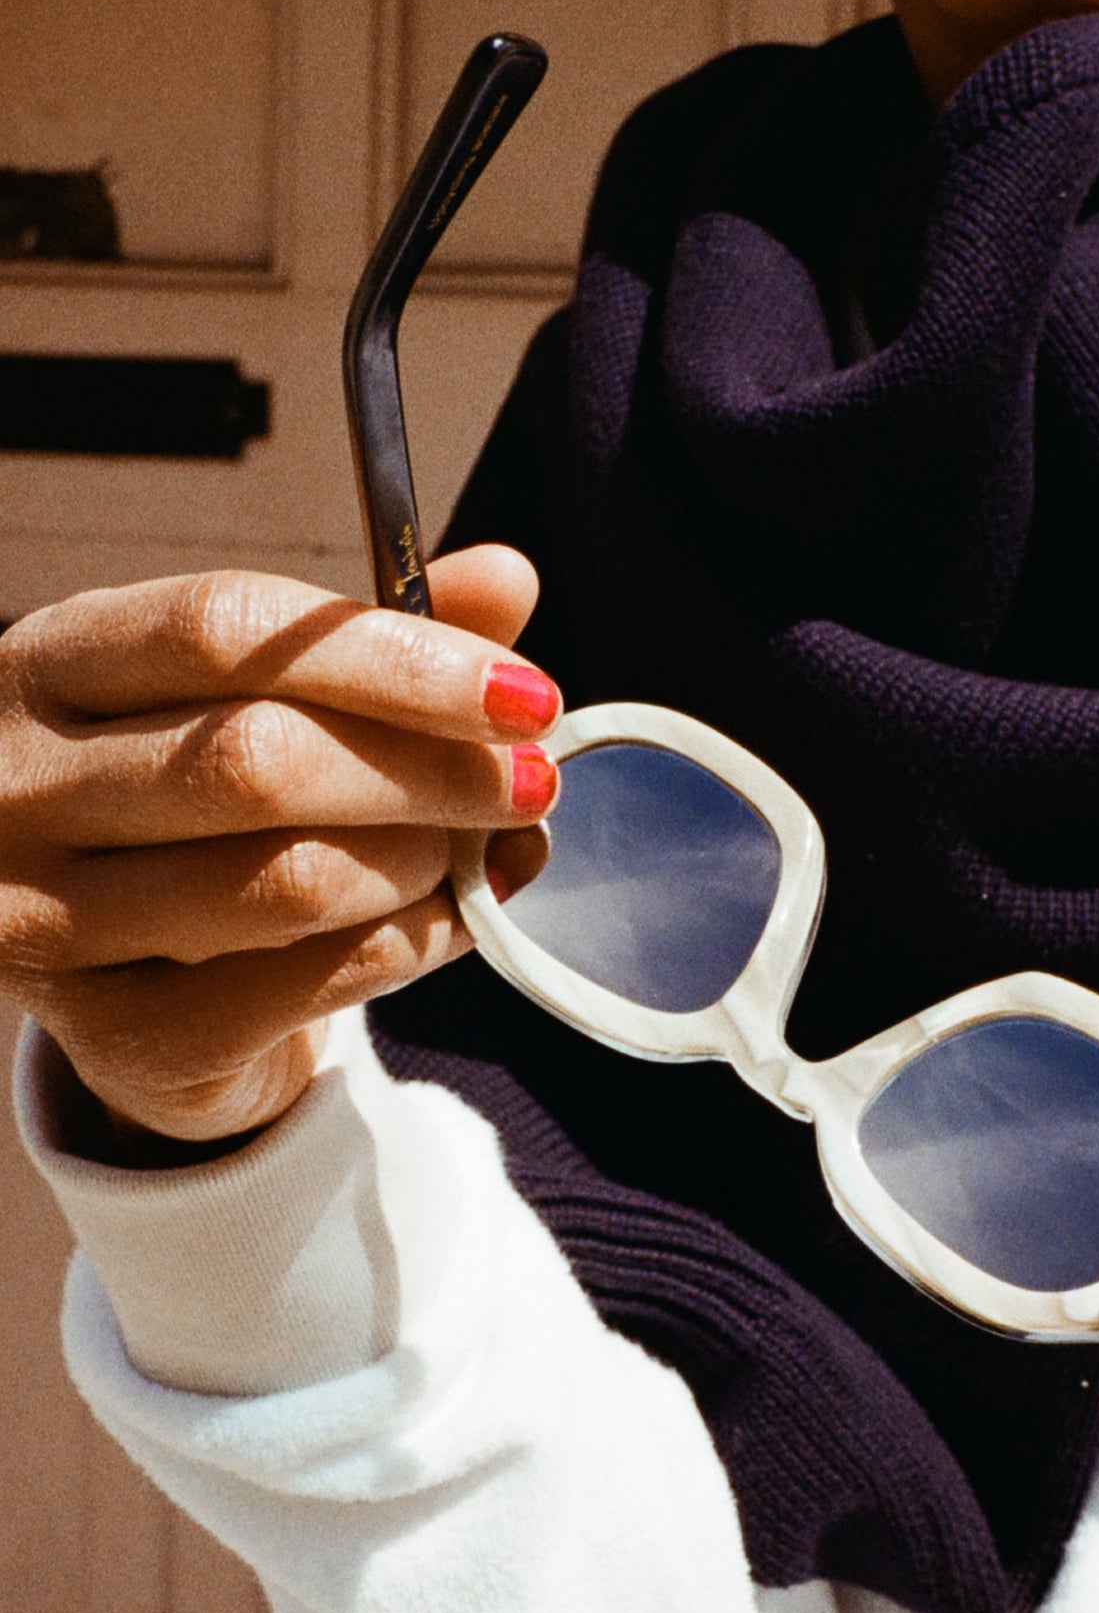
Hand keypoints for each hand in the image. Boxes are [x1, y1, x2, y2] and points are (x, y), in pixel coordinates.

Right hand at [0, 546, 555, 1146]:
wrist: (124, 985)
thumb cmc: (198, 808)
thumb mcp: (262, 701)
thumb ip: (378, 643)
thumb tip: (510, 576)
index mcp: (50, 663)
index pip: (224, 628)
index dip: (394, 656)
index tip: (524, 692)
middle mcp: (18, 788)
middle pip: (258, 759)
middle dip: (431, 770)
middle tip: (533, 781)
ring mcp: (47, 922)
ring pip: (287, 881)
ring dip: (423, 862)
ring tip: (482, 849)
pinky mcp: (118, 1036)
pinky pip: (305, 984)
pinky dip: (410, 945)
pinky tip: (454, 919)